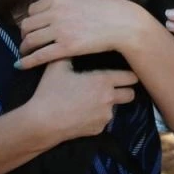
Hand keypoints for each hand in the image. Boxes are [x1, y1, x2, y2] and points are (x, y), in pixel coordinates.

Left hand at [17, 0, 143, 68]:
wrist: (125, 24)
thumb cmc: (112, 9)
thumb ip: (71, 1)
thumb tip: (64, 5)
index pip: (33, 9)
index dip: (30, 20)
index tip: (32, 27)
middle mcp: (55, 13)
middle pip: (27, 25)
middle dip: (25, 34)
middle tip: (27, 42)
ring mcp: (59, 30)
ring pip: (30, 40)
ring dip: (24, 48)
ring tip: (25, 54)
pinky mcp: (65, 47)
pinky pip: (39, 55)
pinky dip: (27, 61)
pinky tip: (21, 66)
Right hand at [22, 59, 138, 144]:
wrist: (42, 122)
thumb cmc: (50, 91)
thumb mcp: (58, 66)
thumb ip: (70, 53)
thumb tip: (74, 44)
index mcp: (104, 81)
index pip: (131, 77)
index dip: (128, 75)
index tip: (124, 74)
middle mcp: (109, 98)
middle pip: (130, 94)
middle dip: (125, 91)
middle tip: (112, 88)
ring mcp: (105, 116)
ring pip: (115, 108)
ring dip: (108, 105)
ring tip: (90, 101)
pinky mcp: (98, 130)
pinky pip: (103, 121)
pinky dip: (96, 118)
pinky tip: (82, 114)